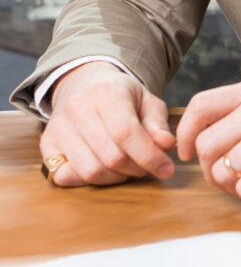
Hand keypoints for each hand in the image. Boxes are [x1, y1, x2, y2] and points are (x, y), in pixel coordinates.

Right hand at [40, 62, 175, 186]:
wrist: (86, 84)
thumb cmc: (121, 97)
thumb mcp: (146, 101)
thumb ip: (158, 124)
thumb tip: (166, 145)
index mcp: (106, 92)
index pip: (126, 133)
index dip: (149, 157)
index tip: (166, 169)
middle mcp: (78, 107)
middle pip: (110, 156)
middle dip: (135, 169)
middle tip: (146, 168)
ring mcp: (59, 126)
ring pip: (89, 170)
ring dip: (115, 178)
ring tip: (127, 169)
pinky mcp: (47, 143)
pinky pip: (65, 177)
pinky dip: (87, 181)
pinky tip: (103, 170)